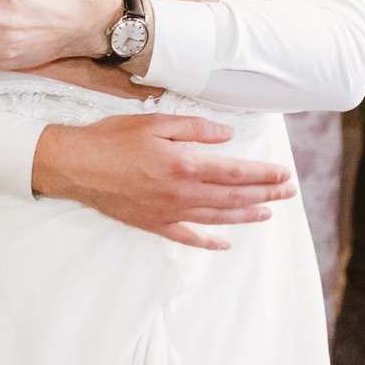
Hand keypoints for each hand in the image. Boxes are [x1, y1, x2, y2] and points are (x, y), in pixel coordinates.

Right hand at [30, 113, 295, 249]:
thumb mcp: (156, 121)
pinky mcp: (154, 224)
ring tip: (268, 212)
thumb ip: (195, 129)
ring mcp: (168, 212)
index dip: (263, 175)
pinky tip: (225, 243)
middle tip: (288, 192)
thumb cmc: (113, 138)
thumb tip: (227, 135)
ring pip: (217, 218)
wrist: (75, 166)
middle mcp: (182, 193)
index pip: (235, 173)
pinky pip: (188, 236)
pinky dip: (209, 240)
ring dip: (246, 215)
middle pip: (233, 197)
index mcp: (185, 164)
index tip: (284, 174)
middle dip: (265, 194)